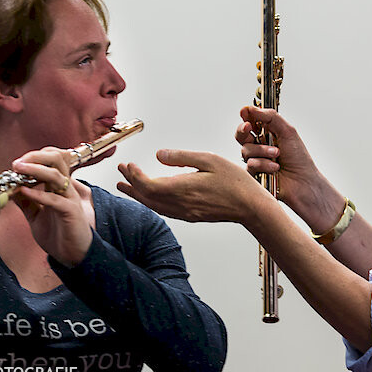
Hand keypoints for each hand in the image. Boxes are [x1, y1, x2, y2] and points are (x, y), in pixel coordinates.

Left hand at [11, 147, 92, 265]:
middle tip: (17, 162)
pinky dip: (38, 194)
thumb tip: (11, 189)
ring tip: (18, 169)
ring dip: (35, 170)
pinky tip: (24, 191)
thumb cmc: (59, 235)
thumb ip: (26, 202)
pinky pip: (55, 199)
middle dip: (35, 157)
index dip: (34, 157)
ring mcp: (70, 198)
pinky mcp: (71, 212)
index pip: (51, 160)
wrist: (73, 255)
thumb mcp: (35, 215)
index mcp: (59, 186)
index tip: (16, 163)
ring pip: (56, 175)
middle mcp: (66, 188)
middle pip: (56, 159)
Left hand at [117, 149, 267, 227]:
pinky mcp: (191, 217)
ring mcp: (186, 213)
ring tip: (126, 186)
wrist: (251, 207)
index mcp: (183, 189)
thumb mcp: (210, 160)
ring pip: (154, 206)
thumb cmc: (235, 182)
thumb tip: (159, 154)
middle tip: (121, 172)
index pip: (149, 185)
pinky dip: (151, 203)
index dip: (135, 176)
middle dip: (131, 184)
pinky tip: (149, 198)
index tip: (128, 165)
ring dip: (138, 195)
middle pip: (147, 197)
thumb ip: (182, 157)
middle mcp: (181, 204)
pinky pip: (164, 211)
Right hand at [237, 106, 341, 230]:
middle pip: (241, 134)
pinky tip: (275, 168)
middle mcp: (259, 146)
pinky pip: (250, 165)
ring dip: (262, 151)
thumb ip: (270, 117)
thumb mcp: (287, 131)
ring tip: (277, 155)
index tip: (245, 112)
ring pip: (246, 150)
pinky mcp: (253, 174)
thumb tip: (251, 108)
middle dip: (242, 130)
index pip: (251, 121)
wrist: (303, 181)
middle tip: (248, 127)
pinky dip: (263, 164)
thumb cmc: (299, 158)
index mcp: (267, 133)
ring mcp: (255, 160)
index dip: (246, 116)